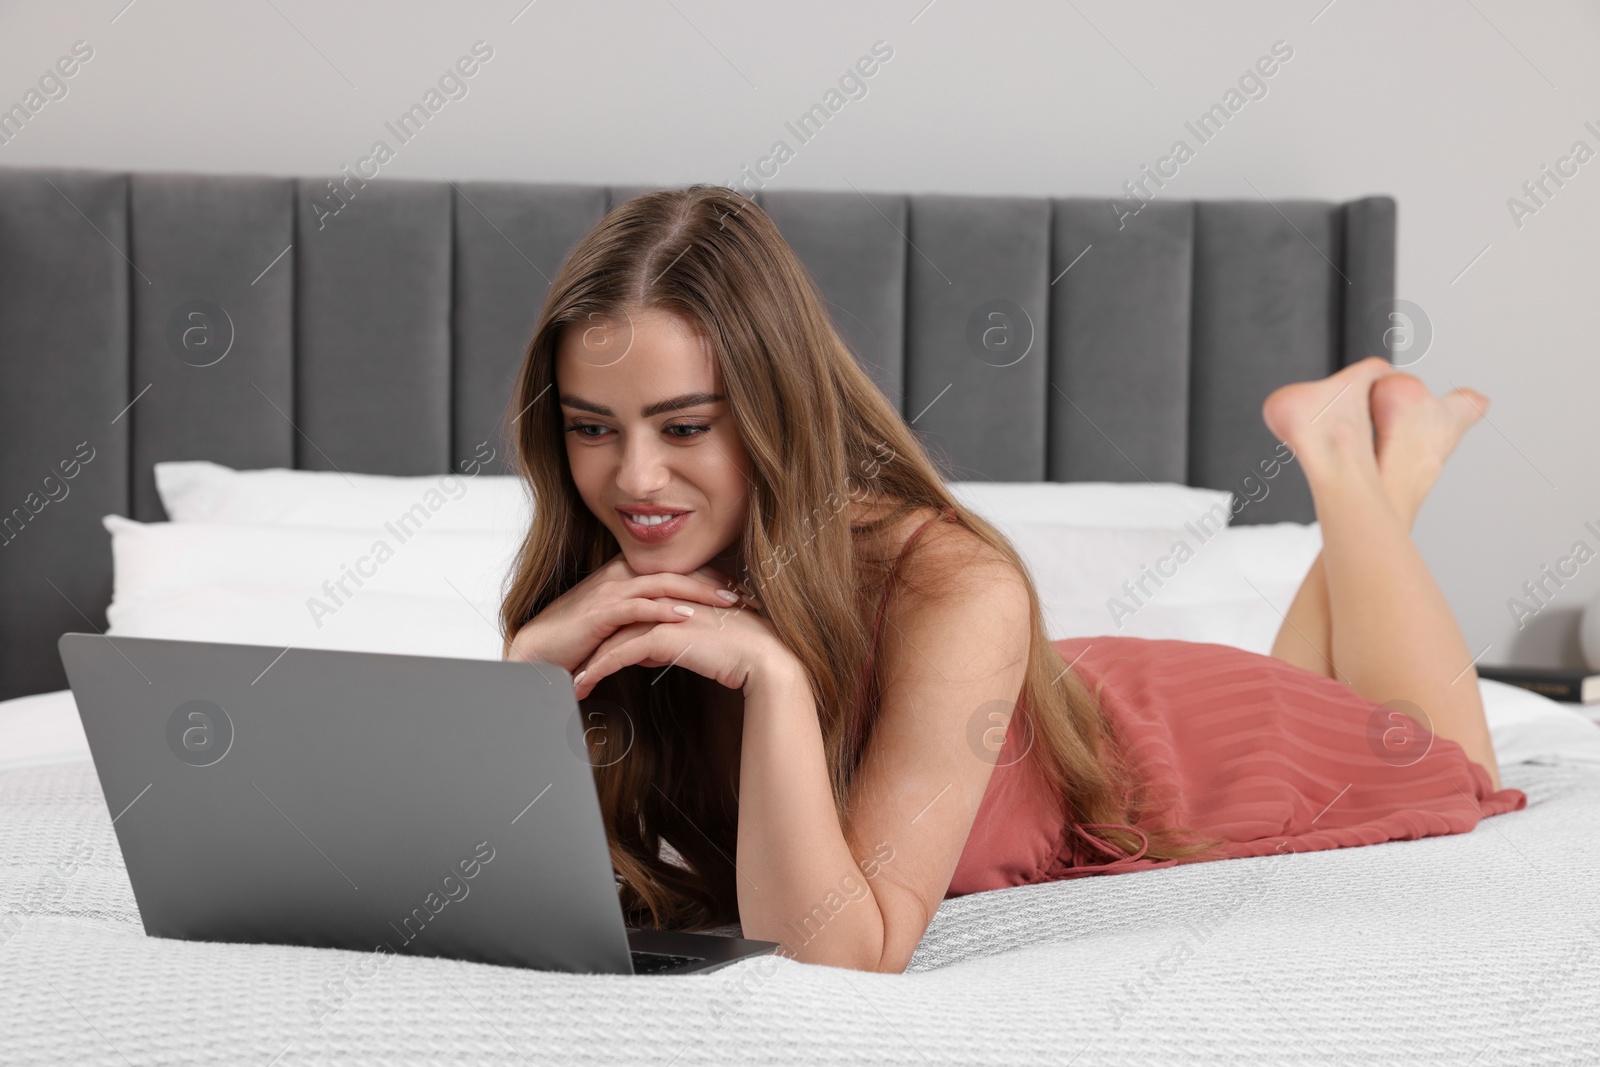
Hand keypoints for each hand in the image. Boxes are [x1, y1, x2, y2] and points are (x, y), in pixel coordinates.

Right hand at [505, 554, 752, 673]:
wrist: (537, 652)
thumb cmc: (577, 642)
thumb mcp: (618, 626)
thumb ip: (646, 622)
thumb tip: (675, 631)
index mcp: (626, 574)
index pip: (677, 570)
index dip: (712, 578)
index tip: (742, 589)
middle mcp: (621, 576)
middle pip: (678, 572)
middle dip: (716, 582)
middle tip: (748, 594)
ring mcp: (610, 592)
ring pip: (664, 584)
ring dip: (700, 594)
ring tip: (730, 603)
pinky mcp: (601, 612)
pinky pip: (639, 607)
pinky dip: (665, 611)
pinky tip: (688, 618)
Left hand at [572, 592, 798, 699]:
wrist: (766, 659)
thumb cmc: (744, 653)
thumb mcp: (700, 644)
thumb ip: (670, 640)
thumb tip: (646, 652)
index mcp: (677, 597)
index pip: (632, 612)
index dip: (608, 631)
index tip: (589, 649)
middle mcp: (667, 601)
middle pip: (618, 621)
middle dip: (592, 644)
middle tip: (572, 663)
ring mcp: (664, 615)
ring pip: (614, 637)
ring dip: (589, 659)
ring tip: (571, 680)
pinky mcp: (663, 636)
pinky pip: (620, 653)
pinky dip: (599, 668)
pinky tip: (584, 683)